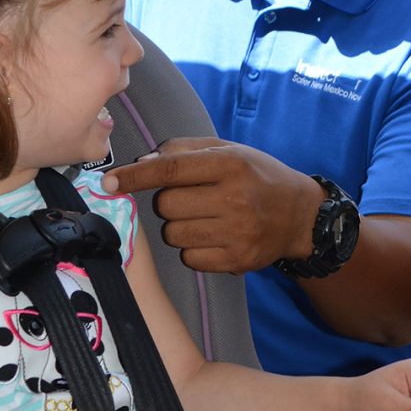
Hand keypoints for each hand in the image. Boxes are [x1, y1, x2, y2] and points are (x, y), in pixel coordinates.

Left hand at [101, 138, 325, 271]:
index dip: (135, 176)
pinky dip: (193, 249)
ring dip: (179, 227)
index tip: (110, 181)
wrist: (300, 215)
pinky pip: (189, 258)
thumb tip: (141, 164)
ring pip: (174, 234)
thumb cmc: (258, 177)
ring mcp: (237, 233)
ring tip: (205, 219)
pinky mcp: (238, 260)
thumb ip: (184, 151)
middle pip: (167, 205)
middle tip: (194, 199)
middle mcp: (235, 198)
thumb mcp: (229, 151)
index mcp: (231, 165)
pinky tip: (214, 237)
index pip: (170, 169)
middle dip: (170, 202)